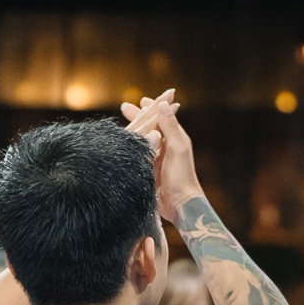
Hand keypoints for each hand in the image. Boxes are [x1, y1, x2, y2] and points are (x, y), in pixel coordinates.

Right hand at [121, 91, 198, 228]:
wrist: (179, 203)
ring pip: (143, 139)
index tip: (142, 100)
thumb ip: (170, 126)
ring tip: (121, 124)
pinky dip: (131, 147)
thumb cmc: (182, 176)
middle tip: (125, 107)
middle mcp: (165, 146)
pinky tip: (122, 144)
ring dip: (133, 130)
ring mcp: (156, 158)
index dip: (152, 108)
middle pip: (150, 126)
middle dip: (139, 117)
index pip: (161, 117)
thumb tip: (164, 104)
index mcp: (174, 138)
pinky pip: (138, 154)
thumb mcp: (177, 147)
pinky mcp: (148, 170)